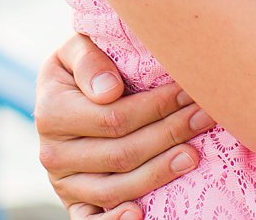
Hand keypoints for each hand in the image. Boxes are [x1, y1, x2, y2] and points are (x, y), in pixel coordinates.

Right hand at [33, 34, 215, 219]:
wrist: (63, 98)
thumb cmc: (82, 70)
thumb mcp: (76, 52)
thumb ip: (88, 60)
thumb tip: (109, 91)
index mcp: (51, 113)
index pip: (113, 118)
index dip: (155, 108)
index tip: (188, 92)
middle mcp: (52, 153)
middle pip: (121, 154)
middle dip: (169, 134)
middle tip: (203, 118)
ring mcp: (63, 184)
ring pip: (116, 188)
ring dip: (159, 173)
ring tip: (193, 154)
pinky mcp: (74, 205)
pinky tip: (142, 213)